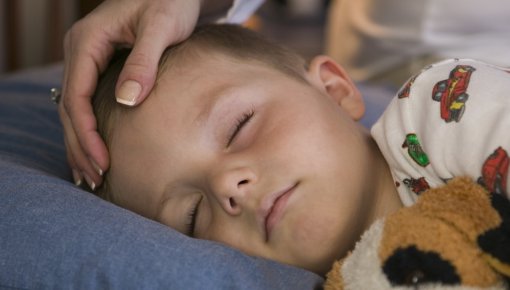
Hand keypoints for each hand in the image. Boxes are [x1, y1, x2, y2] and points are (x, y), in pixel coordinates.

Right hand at [59, 0, 205, 189]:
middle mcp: (80, 51)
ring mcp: (87, 58)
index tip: (103, 161)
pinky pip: (86, 102)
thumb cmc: (170, 2)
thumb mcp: (162, 27)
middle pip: (70, 107)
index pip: (77, 96)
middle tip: (95, 179)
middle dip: (80, 145)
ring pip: (74, 108)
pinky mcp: (100, 65)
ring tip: (91, 176)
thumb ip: (144, 62)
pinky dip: (89, 129)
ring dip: (81, 142)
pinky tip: (96, 150)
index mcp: (88, 41)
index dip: (87, 133)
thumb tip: (126, 101)